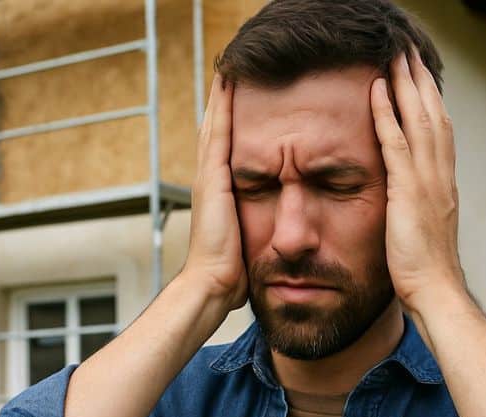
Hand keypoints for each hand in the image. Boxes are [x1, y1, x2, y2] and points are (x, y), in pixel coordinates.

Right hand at [181, 73, 248, 310]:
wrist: (213, 284)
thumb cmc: (233, 271)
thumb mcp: (248, 240)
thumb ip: (256, 226)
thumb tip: (276, 229)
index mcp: (221, 190)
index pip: (227, 145)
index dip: (232, 119)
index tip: (242, 94)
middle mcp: (211, 178)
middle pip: (217, 127)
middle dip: (224, 98)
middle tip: (232, 65)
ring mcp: (208, 176)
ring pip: (216, 123)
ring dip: (222, 94)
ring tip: (230, 64)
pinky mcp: (213, 179)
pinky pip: (219, 134)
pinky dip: (222, 107)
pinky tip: (229, 83)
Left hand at [371, 47, 467, 315]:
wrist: (437, 292)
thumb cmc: (426, 270)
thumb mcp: (423, 230)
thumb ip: (418, 208)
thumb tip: (410, 201)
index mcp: (444, 183)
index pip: (439, 130)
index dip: (430, 100)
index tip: (420, 75)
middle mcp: (440, 175)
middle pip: (433, 114)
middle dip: (421, 80)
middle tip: (410, 51)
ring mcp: (427, 180)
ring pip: (419, 119)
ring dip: (405, 84)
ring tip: (395, 56)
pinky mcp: (409, 191)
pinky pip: (396, 142)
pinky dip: (386, 113)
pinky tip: (375, 90)